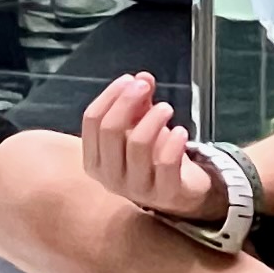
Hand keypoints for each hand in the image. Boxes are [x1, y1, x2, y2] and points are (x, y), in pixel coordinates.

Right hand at [80, 71, 227, 226]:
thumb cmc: (154, 158)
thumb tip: (142, 77)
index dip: (110, 96)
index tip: (129, 80)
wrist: (181, 193)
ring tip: (166, 108)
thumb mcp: (141, 127)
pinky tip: (181, 131)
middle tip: (145, 86)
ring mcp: (137, 189)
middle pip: (110, 130)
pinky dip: (173, 142)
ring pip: (138, 144)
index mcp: (95, 160)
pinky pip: (166, 163)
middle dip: (128, 101)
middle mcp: (110, 177)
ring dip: (153, 118)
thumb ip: (139, 103)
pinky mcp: (165, 195)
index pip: (92, 121)